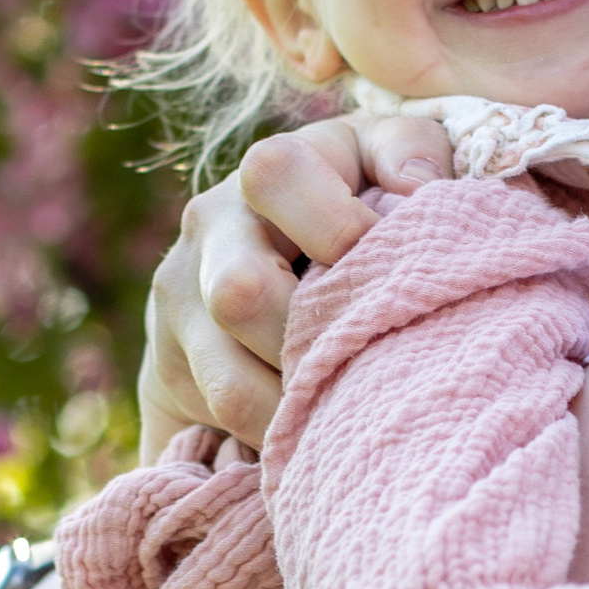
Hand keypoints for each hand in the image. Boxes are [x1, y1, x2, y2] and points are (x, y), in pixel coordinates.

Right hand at [135, 110, 455, 454]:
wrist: (264, 273)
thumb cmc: (353, 212)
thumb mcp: (382, 163)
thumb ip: (410, 150)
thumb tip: (420, 187)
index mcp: (266, 173)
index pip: (273, 175)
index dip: (335, 225)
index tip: (386, 268)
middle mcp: (208, 227)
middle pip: (240, 293)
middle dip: (314, 341)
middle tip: (374, 360)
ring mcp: (178, 301)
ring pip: (229, 381)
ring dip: (300, 407)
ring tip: (353, 413)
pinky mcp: (168, 366)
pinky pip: (220, 419)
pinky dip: (278, 438)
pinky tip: (317, 434)